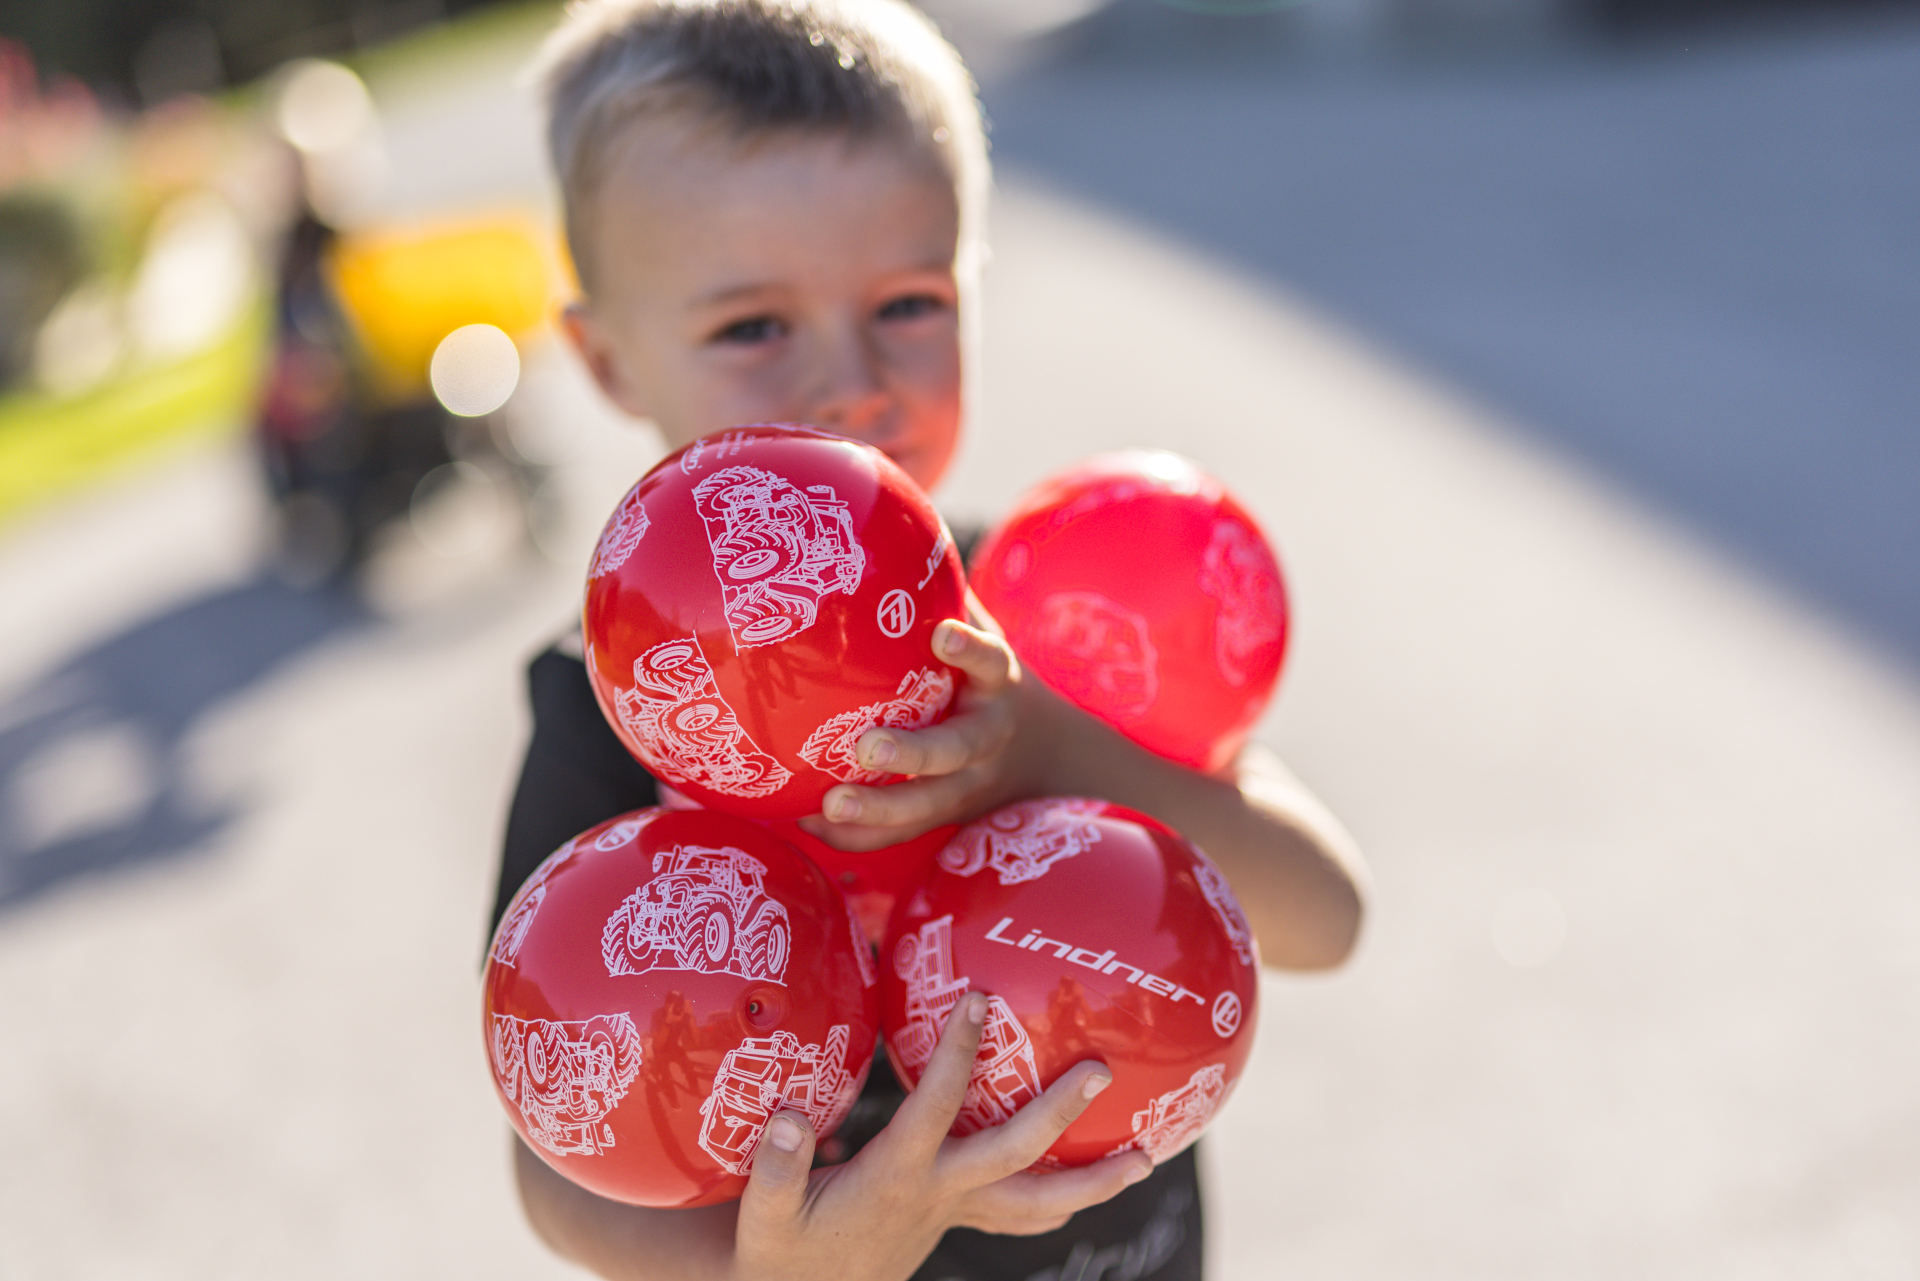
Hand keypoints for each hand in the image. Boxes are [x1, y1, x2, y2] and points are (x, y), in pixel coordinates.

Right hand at [730, 993, 1151, 1280]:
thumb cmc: (780, 1253)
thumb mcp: (765, 1215)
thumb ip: (777, 1166)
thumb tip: (793, 1117)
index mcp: (897, 1176)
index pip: (934, 1105)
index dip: (955, 1054)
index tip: (977, 1001)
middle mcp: (939, 1194)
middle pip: (1015, 1155)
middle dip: (1061, 1114)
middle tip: (1103, 1072)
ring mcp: (954, 1213)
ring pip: (1038, 1202)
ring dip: (1093, 1182)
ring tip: (1145, 1158)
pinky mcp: (955, 1221)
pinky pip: (1020, 1212)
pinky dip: (1057, 1199)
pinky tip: (1084, 1184)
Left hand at [800, 600, 1049, 851]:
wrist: (1048, 756)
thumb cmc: (986, 677)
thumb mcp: (980, 633)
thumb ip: (938, 591)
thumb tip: (876, 507)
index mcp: (997, 685)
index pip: (991, 662)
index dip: (971, 650)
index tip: (944, 636)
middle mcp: (987, 739)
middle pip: (955, 752)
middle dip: (913, 753)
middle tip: (866, 746)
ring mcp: (969, 787)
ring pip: (928, 808)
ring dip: (878, 811)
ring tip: (826, 806)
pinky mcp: (948, 820)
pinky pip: (902, 837)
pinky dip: (858, 834)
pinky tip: (809, 825)